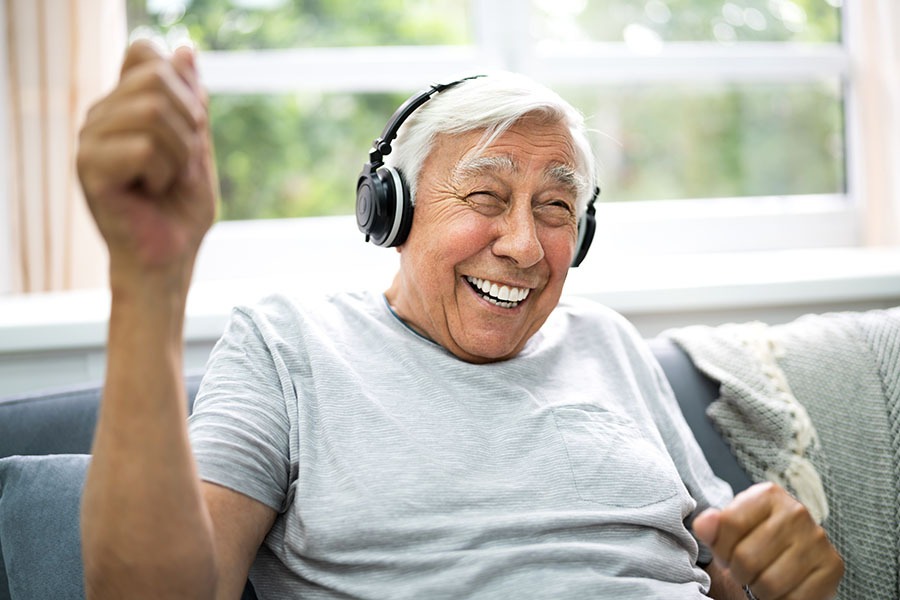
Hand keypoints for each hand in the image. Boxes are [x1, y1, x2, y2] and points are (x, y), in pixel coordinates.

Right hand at [77, 40, 216, 283]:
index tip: (191, 127)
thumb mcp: (198, 147)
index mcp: (123, 106)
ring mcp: (89, 140)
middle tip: (182, 162)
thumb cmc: (182, 210)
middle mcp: (100, 115)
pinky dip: (165, 174)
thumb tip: (184, 49)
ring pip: (153, 112)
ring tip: (165, 181)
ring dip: (180, 154)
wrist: (171, 258)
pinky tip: (151, 192)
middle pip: (156, 78)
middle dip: (190, 123)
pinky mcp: (89, 168)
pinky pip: (145, 148)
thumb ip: (191, 101)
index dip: (181, 84)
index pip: (144, 53)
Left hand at [693, 482, 843, 599]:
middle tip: (744, 571)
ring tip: (761, 579)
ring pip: (769, 583)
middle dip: (738, 572)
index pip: (729, 524)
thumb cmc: (755, 539)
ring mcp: (817, 539)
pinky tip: (782, 588)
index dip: (720, 548)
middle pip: (746, 557)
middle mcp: (796, 511)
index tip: (726, 553)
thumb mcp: (731, 528)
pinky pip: (795, 599)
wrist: (790, 556)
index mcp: (768, 495)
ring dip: (758, 589)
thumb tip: (703, 524)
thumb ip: (713, 526)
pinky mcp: (833, 566)